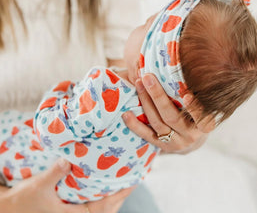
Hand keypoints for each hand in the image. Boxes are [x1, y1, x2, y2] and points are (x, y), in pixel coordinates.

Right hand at [0, 158, 133, 212]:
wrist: (9, 210)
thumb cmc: (23, 201)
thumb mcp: (38, 186)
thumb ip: (54, 173)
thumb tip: (68, 160)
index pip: (103, 207)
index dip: (120, 195)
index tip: (132, 182)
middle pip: (106, 211)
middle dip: (121, 197)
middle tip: (132, 180)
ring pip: (100, 211)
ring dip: (113, 199)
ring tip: (123, 184)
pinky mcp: (69, 212)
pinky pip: (91, 207)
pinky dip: (102, 200)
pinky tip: (103, 188)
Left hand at [122, 74, 215, 153]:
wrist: (192, 139)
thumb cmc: (197, 114)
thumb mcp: (203, 106)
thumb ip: (195, 92)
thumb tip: (183, 63)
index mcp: (205, 125)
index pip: (201, 118)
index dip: (194, 108)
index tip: (186, 95)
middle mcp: (191, 136)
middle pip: (172, 117)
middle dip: (158, 96)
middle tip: (147, 77)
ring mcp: (175, 143)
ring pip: (158, 123)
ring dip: (146, 102)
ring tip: (138, 83)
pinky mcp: (162, 147)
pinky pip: (147, 136)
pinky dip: (135, 125)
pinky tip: (126, 113)